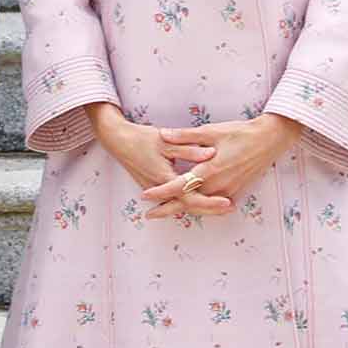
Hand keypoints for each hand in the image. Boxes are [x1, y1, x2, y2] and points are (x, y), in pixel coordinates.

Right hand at [86, 102, 229, 214]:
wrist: (118, 141)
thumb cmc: (141, 138)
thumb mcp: (165, 139)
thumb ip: (189, 148)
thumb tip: (210, 153)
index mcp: (165, 177)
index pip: (191, 197)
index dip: (210, 201)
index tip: (227, 202)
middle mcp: (161, 189)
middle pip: (189, 206)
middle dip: (210, 208)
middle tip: (230, 207)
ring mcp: (156, 191)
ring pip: (181, 205)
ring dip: (200, 207)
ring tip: (220, 206)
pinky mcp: (154, 188)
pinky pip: (174, 200)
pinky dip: (188, 202)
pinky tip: (200, 199)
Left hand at [141, 113, 301, 220]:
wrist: (269, 140)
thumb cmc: (240, 133)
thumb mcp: (211, 131)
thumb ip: (185, 136)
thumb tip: (163, 135)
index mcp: (209, 170)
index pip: (179, 185)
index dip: (161, 192)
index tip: (146, 195)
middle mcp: (218, 185)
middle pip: (187, 203)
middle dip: (167, 210)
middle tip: (149, 215)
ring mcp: (228, 191)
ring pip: (200, 206)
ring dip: (183, 210)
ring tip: (166, 213)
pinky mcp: (236, 192)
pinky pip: (213, 204)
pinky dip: (200, 207)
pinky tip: (191, 208)